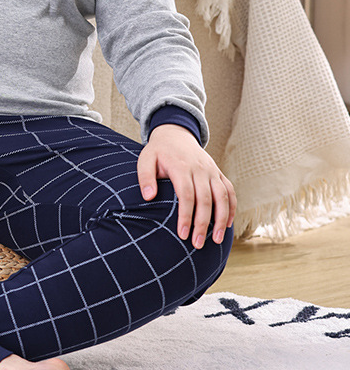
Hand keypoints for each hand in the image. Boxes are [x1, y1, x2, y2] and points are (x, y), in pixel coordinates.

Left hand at [137, 124, 235, 248]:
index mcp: (181, 167)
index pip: (187, 195)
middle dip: (203, 224)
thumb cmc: (158, 151)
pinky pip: (230, 191)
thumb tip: (148, 197)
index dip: (186, 215)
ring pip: (222, 197)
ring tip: (216, 240)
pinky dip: (232, 208)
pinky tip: (228, 224)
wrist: (175, 133)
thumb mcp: (146, 159)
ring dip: (222, 220)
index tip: (183, 234)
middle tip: (197, 244)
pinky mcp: (218, 173)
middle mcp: (200, 169)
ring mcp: (212, 171)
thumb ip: (145, 177)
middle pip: (206, 199)